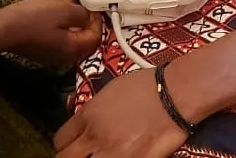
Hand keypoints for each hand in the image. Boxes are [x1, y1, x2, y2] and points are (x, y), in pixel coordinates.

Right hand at [0, 0, 102, 68]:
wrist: (2, 29)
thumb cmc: (33, 19)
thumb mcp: (63, 10)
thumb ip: (81, 14)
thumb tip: (87, 17)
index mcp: (74, 49)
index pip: (95, 37)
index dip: (97, 19)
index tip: (90, 4)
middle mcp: (65, 57)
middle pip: (83, 37)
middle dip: (82, 16)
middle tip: (73, 0)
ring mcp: (52, 55)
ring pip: (70, 35)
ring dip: (69, 17)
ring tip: (60, 1)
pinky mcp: (40, 50)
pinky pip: (57, 36)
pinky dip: (58, 23)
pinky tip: (49, 10)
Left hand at [55, 67, 187, 157]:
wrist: (175, 94)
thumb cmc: (146, 86)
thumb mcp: (111, 90)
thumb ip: (93, 109)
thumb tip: (85, 121)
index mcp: (88, 115)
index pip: (60, 140)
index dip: (64, 145)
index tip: (72, 146)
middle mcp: (95, 137)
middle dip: (72, 157)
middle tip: (82, 155)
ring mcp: (113, 154)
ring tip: (101, 156)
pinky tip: (122, 156)